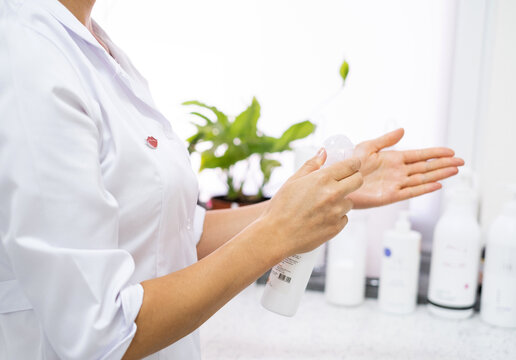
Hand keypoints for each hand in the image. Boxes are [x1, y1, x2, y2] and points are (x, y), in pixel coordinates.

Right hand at [261, 150, 362, 257]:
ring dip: (341, 200)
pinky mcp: (336, 227)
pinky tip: (320, 218)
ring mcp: (336, 212)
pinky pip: (344, 218)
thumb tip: (323, 152)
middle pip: (359, 180)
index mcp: (322, 179)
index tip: (353, 165)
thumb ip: (311, 165)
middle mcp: (333, 194)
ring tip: (322, 205)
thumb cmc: (281, 207)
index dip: (354, 163)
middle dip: (353, 178)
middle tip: (343, 182)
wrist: (277, 235)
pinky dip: (336, 216)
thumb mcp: (293, 181)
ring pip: (350, 201)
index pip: (351, 165)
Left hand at [349, 128, 463, 208]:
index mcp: (393, 159)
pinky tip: (437, 185)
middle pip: (426, 167)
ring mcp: (396, 184)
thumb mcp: (367, 147)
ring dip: (439, 175)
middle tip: (461, 162)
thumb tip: (402, 130)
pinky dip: (424, 189)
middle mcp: (398, 172)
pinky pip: (411, 192)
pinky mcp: (390, 196)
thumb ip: (386, 140)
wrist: (338, 181)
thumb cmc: (349, 164)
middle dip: (443, 164)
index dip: (435, 153)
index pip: (419, 155)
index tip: (450, 151)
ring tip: (455, 171)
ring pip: (422, 179)